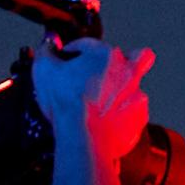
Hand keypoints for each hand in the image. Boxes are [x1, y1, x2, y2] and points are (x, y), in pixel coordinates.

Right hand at [35, 35, 153, 184]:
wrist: (84, 138)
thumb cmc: (66, 102)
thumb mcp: (44, 69)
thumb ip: (46, 52)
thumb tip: (48, 46)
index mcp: (105, 54)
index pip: (87, 45)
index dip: (73, 54)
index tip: (66, 63)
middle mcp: (127, 71)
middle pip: (136, 56)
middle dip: (125, 61)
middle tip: (107, 72)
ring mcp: (136, 95)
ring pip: (136, 86)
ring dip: (122, 92)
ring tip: (103, 103)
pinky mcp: (139, 117)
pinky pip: (134, 112)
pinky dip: (123, 115)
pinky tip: (108, 121)